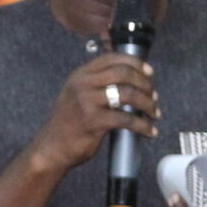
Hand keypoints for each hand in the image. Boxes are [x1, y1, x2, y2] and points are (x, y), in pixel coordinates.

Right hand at [28, 54, 157, 174]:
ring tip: (154, 112)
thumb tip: (130, 82)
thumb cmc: (68, 124)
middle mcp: (83, 84)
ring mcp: (87, 102)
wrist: (52, 148)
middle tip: (153, 95)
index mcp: (80, 75)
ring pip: (127, 93)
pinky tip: (149, 131)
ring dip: (147, 103)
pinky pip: (126, 119)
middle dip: (144, 83)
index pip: (112, 58)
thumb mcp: (77, 95)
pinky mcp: (93, 121)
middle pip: (123, 73)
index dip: (135, 63)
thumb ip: (97, 85)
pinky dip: (142, 125)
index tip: (149, 72)